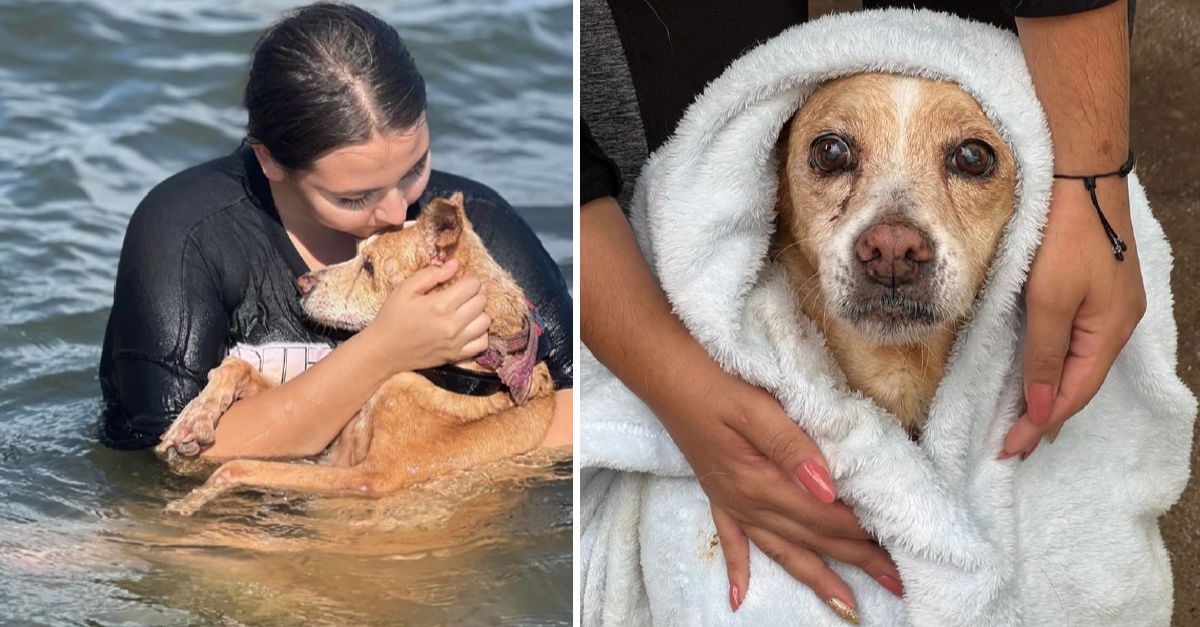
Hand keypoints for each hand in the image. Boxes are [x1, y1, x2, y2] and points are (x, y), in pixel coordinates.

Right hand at [365, 258, 491, 373]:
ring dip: (477, 314)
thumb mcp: (404, 289)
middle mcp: (452, 324)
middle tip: (459, 297)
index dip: (467, 280)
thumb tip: (455, 265)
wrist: (383, 351)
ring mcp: (456, 342)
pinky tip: (467, 329)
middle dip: (472, 295)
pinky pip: (483, 342)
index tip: (458, 283)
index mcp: (439, 305)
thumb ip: (431, 274)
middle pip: (481, 301)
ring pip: (485, 321)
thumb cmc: (392, 317)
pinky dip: (479, 334)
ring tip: (463, 312)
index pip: (473, 285)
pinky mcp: (456, 356)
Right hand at [665, 359, 902, 613]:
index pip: (824, 516)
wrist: (664, 373)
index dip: (862, 531)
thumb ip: (792, 447)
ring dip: (816, 577)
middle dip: (856, 561)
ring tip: (847, 606)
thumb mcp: (755, 406)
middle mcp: (747, 502)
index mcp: (760, 482)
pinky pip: (732, 541)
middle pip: (812, 538)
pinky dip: (738, 569)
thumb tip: (828, 489)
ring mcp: (731, 501)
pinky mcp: (718, 494)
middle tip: (897, 583)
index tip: (899, 544)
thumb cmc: (712, 380)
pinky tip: (739, 597)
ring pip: (782, 549)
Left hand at [1003, 177, 1144, 457]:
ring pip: (1079, 365)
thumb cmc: (1065, 237)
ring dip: (1052, 394)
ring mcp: (1109, 308)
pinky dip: (1057, 366)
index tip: (1009, 449)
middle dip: (1046, 416)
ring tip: (1025, 421)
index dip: (1040, 424)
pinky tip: (1043, 373)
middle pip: (1079, 385)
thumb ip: (1044, 355)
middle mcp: (1115, 325)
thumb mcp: (1048, 301)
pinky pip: (1077, 343)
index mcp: (1108, 333)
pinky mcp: (1096, 292)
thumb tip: (1041, 409)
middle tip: (1013, 445)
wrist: (1081, 177)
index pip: (1072, 395)